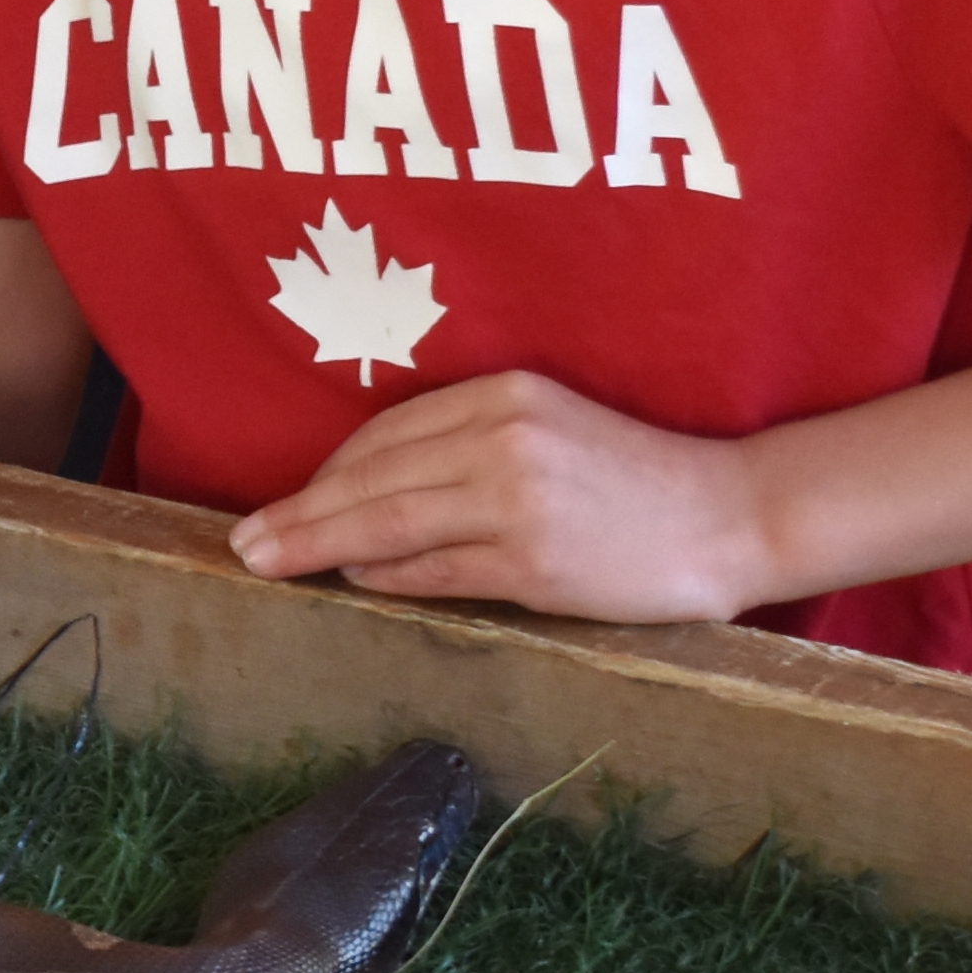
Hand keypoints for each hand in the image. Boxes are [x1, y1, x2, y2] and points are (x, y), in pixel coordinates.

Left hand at [228, 374, 784, 618]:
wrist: (727, 517)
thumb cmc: (636, 479)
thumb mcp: (550, 429)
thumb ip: (470, 446)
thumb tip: (372, 499)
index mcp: (506, 394)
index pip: (387, 431)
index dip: (328, 470)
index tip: (288, 498)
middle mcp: (505, 438)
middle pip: (371, 476)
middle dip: (299, 510)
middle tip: (244, 541)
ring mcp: (516, 501)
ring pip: (387, 521)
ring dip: (317, 544)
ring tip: (266, 562)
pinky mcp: (532, 563)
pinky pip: (434, 570)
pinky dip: (384, 575)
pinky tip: (351, 578)